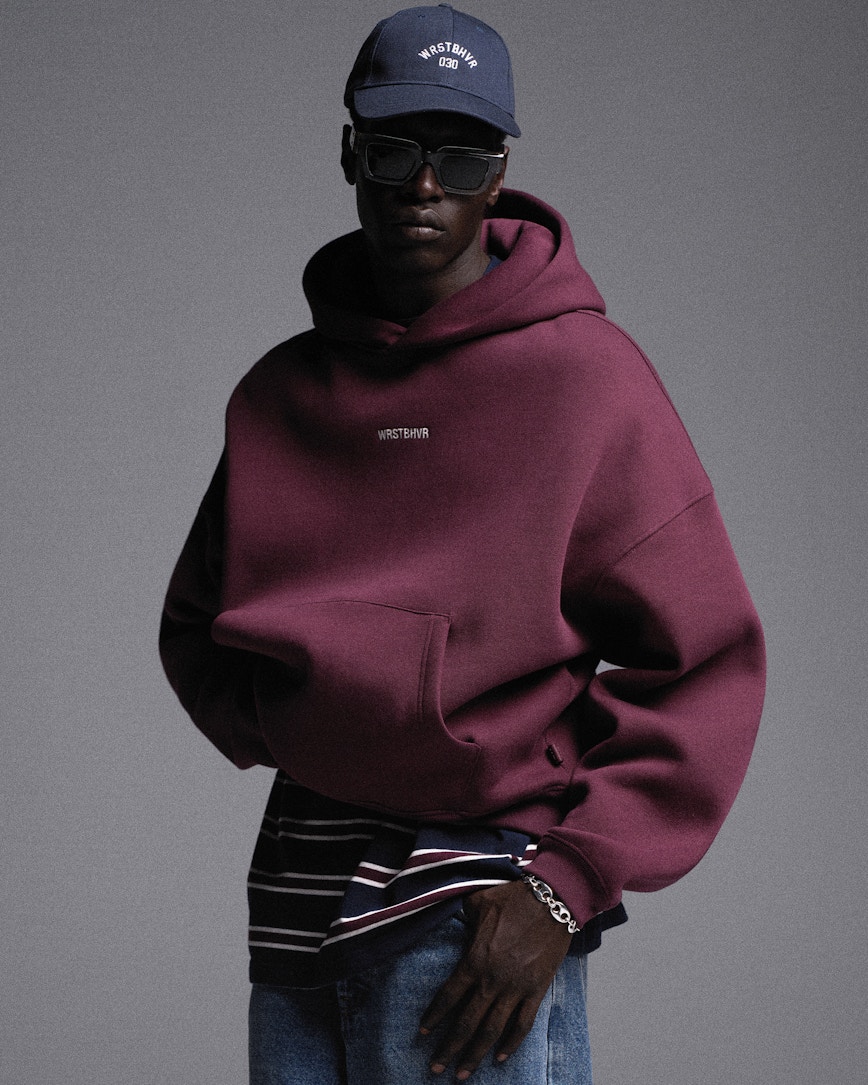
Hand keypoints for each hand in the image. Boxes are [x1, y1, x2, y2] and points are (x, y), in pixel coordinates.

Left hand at [419, 879, 572, 1079]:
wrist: (552, 900)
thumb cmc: (513, 898)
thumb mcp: (477, 901)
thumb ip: (461, 915)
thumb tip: (447, 914)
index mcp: (475, 959)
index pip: (448, 995)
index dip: (434, 1016)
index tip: (423, 1032)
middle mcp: (492, 979)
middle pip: (466, 1022)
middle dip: (449, 1048)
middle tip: (435, 1069)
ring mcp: (516, 988)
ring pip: (492, 1030)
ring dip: (475, 1054)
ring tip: (462, 1074)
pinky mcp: (536, 990)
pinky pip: (522, 1024)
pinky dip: (511, 1043)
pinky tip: (500, 1058)